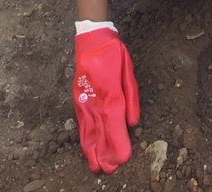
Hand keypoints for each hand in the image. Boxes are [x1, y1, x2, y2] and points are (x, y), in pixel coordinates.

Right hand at [73, 27, 139, 173]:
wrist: (91, 40)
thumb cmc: (113, 54)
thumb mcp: (128, 71)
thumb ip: (132, 98)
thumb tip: (133, 123)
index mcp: (111, 92)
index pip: (115, 123)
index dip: (118, 142)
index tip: (123, 158)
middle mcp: (95, 100)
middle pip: (100, 132)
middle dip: (105, 153)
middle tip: (110, 170)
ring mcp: (84, 102)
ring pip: (88, 132)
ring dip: (92, 151)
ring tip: (97, 167)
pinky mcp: (77, 101)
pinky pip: (81, 124)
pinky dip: (84, 139)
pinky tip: (87, 149)